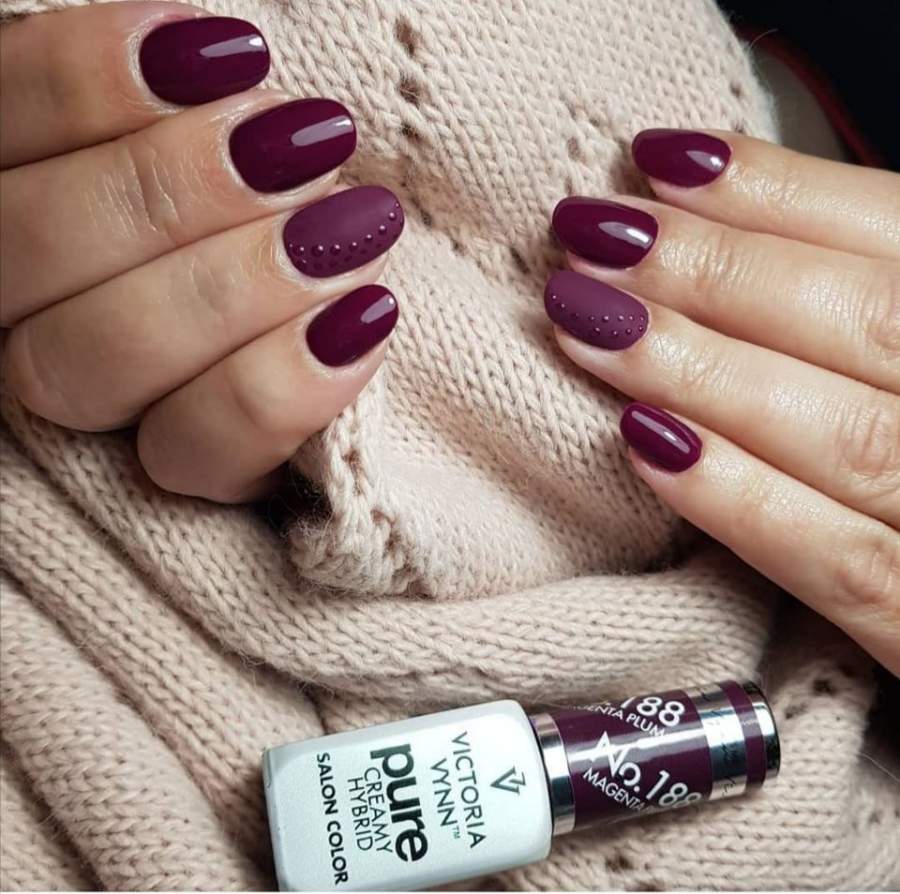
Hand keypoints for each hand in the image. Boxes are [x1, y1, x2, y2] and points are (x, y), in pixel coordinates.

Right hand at [0, 2, 402, 502]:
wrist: (346, 329)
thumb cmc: (289, 210)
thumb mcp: (235, 141)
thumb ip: (193, 107)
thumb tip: (224, 55)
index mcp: (17, 200)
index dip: (84, 80)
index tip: (230, 52)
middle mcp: (23, 308)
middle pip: (26, 248)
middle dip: (171, 188)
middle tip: (304, 148)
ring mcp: (96, 401)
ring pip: (89, 364)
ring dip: (230, 288)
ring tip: (352, 230)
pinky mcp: (178, 468)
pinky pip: (194, 455)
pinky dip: (282, 388)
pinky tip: (366, 314)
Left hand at [545, 130, 899, 672]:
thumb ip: (868, 311)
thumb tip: (735, 222)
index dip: (779, 192)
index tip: (660, 162)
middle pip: (865, 323)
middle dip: (713, 271)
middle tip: (588, 236)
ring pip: (845, 436)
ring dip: (701, 370)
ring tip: (584, 319)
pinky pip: (840, 565)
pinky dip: (742, 501)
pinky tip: (641, 443)